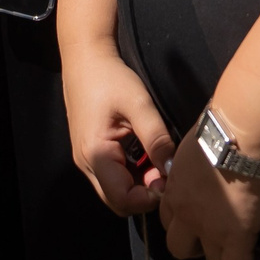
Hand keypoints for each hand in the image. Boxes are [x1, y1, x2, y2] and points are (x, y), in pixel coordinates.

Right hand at [61, 45, 174, 214]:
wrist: (84, 58)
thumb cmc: (110, 78)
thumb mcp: (139, 105)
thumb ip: (157, 139)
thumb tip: (174, 170)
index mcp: (95, 154)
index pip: (123, 199)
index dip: (149, 197)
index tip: (168, 177)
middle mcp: (85, 163)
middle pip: (118, 201)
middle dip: (144, 194)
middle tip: (163, 169)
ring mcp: (85, 159)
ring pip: (115, 190)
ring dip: (139, 184)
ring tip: (156, 159)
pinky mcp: (90, 152)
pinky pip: (112, 176)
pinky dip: (131, 174)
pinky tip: (144, 154)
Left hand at [157, 141, 259, 259]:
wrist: (238, 136)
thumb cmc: (216, 131)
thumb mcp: (189, 151)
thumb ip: (189, 169)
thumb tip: (200, 169)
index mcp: (173, 191)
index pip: (167, 220)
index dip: (182, 221)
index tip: (200, 216)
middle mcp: (186, 215)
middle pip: (179, 248)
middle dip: (196, 245)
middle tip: (216, 234)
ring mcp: (211, 229)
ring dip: (225, 253)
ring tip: (241, 242)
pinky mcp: (238, 236)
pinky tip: (255, 256)